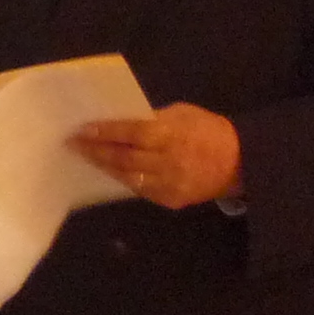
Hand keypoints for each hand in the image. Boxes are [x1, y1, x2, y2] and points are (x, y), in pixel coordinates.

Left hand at [73, 102, 240, 208]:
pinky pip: (141, 190)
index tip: (83, 130)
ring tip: (87, 158)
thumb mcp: (182, 114)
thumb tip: (122, 121)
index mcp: (173, 135)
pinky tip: (110, 172)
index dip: (106, 132)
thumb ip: (154, 119)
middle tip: (74, 145)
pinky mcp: (171, 200)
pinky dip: (124, 180)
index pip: (133, 133)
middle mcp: (169, 161)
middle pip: (125, 158)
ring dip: (106, 168)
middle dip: (97, 151)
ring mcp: (170, 184)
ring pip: (129, 178)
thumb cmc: (207, 130)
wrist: (238, 162)